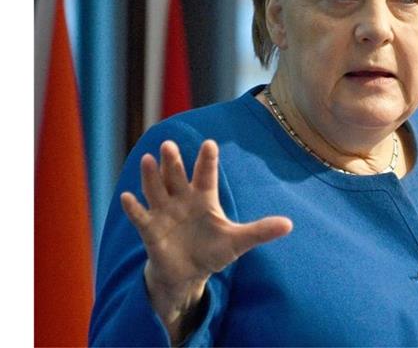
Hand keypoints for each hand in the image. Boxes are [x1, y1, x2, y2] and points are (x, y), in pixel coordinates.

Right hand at [120, 140, 291, 340]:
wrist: (188, 273)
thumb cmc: (213, 250)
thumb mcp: (238, 241)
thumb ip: (260, 231)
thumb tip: (289, 224)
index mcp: (204, 198)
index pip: (206, 175)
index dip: (207, 160)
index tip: (210, 143)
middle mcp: (182, 200)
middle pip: (176, 177)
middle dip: (173, 162)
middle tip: (169, 144)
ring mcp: (164, 213)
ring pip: (156, 190)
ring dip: (151, 176)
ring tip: (148, 159)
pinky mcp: (151, 231)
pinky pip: (141, 217)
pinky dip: (134, 208)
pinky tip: (128, 197)